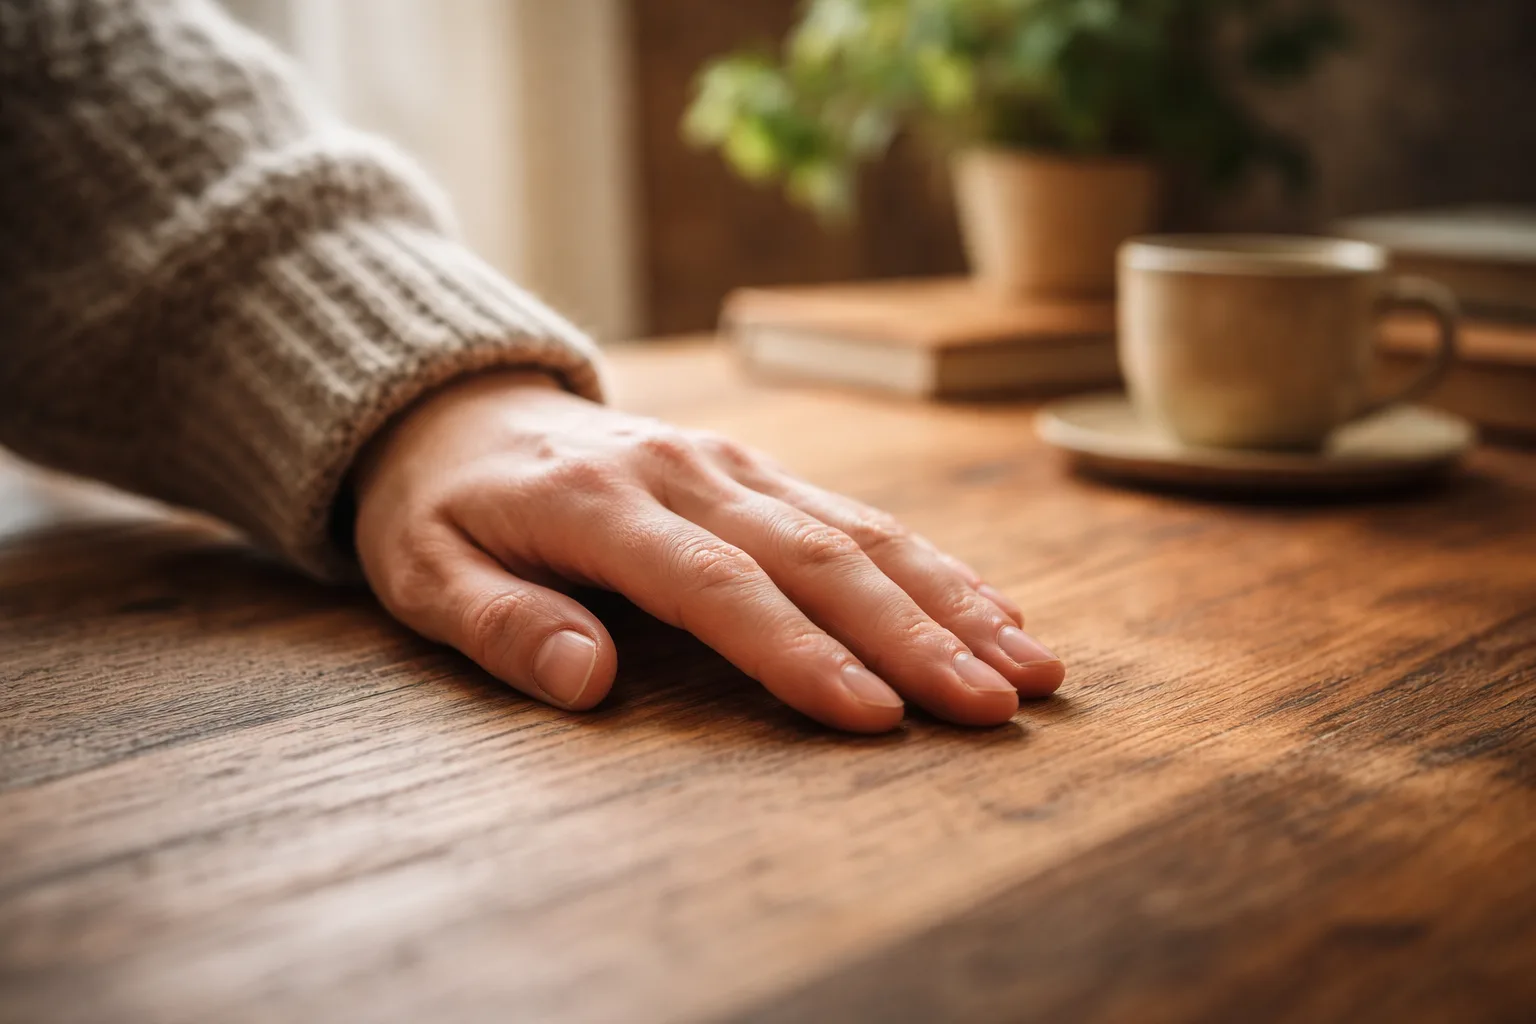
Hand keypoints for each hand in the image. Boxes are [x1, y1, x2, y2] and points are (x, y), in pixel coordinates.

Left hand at [352, 371, 1064, 732]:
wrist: (460, 402)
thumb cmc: (442, 506)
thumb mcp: (424, 570)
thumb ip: (500, 623)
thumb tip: (586, 682)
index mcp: (601, 505)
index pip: (717, 587)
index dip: (798, 652)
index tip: (874, 715)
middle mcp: (687, 473)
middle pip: (816, 556)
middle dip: (915, 635)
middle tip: (996, 706)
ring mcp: (730, 464)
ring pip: (859, 528)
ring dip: (950, 599)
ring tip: (1031, 665)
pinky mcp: (756, 468)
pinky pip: (856, 511)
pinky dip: (930, 564)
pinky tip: (993, 607)